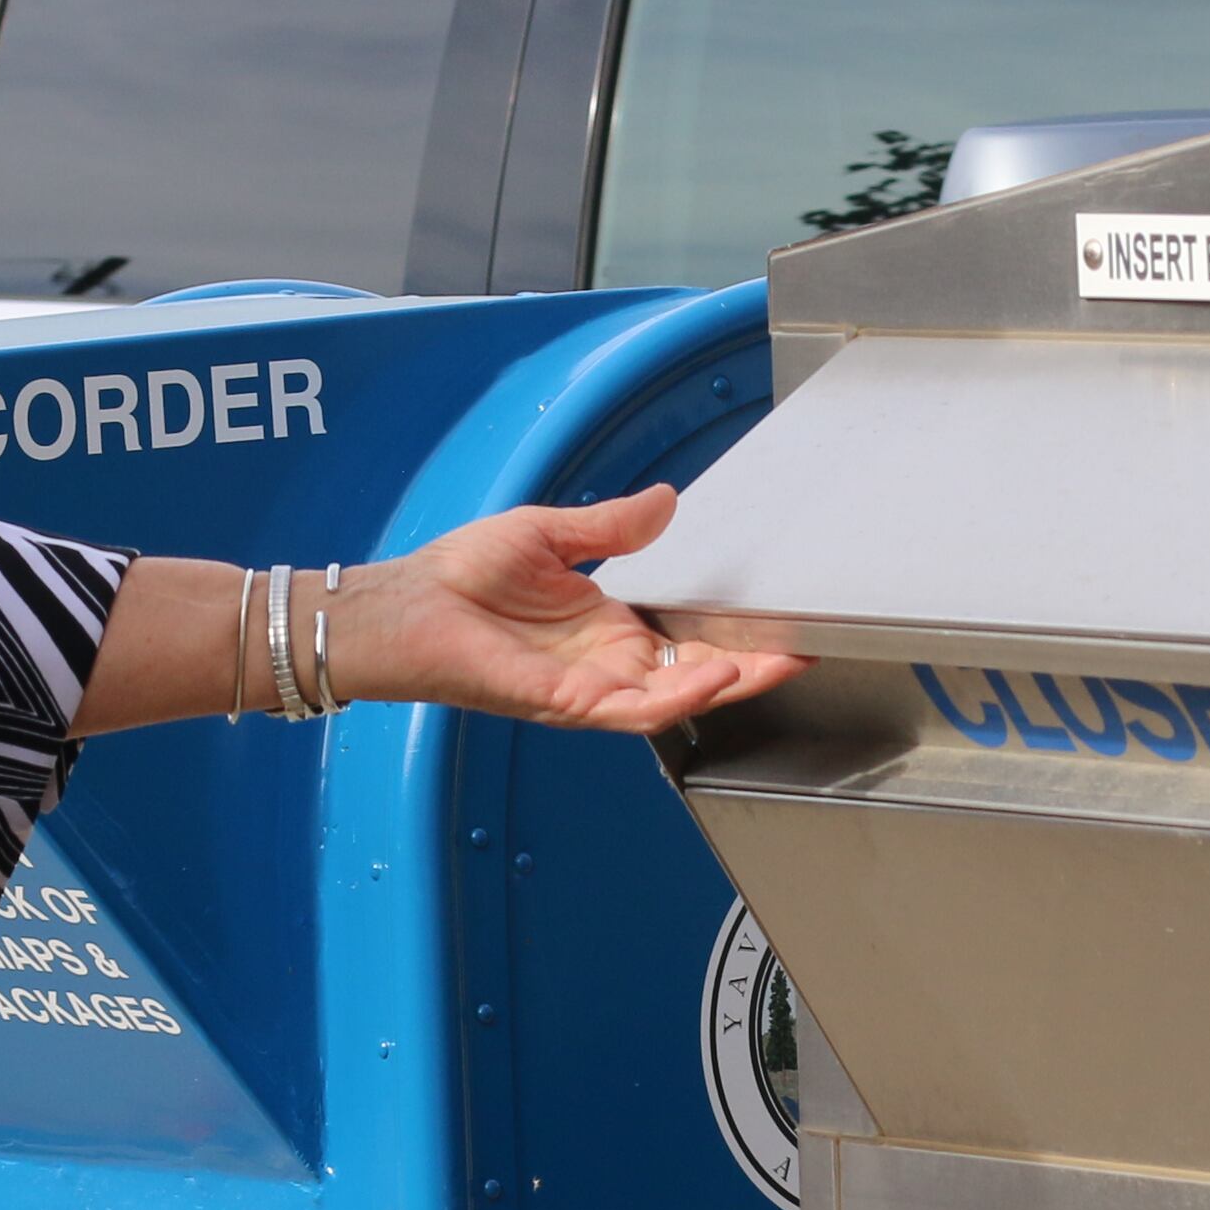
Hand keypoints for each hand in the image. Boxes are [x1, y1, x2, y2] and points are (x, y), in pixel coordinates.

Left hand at [330, 486, 802, 731]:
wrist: (406, 607)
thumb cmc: (459, 576)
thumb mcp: (550, 534)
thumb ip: (611, 527)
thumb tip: (664, 501)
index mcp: (605, 625)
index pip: (685, 636)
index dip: (732, 630)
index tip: (776, 615)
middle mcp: (605, 663)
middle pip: (695, 673)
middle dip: (752, 664)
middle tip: (803, 647)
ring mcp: (589, 688)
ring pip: (676, 697)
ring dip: (730, 683)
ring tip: (776, 663)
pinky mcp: (567, 703)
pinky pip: (634, 708)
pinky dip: (679, 697)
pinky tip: (714, 678)